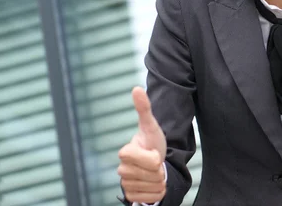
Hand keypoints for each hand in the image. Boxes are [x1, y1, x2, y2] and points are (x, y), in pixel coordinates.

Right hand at [118, 87, 166, 203]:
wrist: (154, 161)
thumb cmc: (152, 142)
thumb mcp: (151, 126)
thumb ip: (144, 108)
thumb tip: (136, 88)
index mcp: (125, 153)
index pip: (149, 160)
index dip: (156, 157)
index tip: (154, 152)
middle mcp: (121, 170)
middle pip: (153, 174)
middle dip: (160, 169)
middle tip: (156, 162)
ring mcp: (126, 185)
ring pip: (153, 187)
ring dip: (159, 181)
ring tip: (155, 172)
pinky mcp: (131, 197)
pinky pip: (151, 199)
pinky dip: (158, 193)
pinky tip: (153, 184)